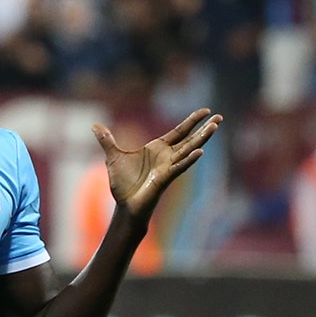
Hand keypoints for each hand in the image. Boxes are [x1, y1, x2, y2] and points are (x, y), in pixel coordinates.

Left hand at [92, 108, 221, 221]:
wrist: (124, 205)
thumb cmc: (123, 184)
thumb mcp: (113, 157)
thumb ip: (107, 141)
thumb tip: (95, 126)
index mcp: (157, 149)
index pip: (179, 131)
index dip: (192, 121)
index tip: (206, 111)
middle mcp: (167, 157)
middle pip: (189, 139)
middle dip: (204, 127)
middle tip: (220, 117)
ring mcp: (168, 167)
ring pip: (188, 150)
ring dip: (201, 139)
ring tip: (215, 127)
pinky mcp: (165, 179)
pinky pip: (179, 167)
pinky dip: (188, 160)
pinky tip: (200, 152)